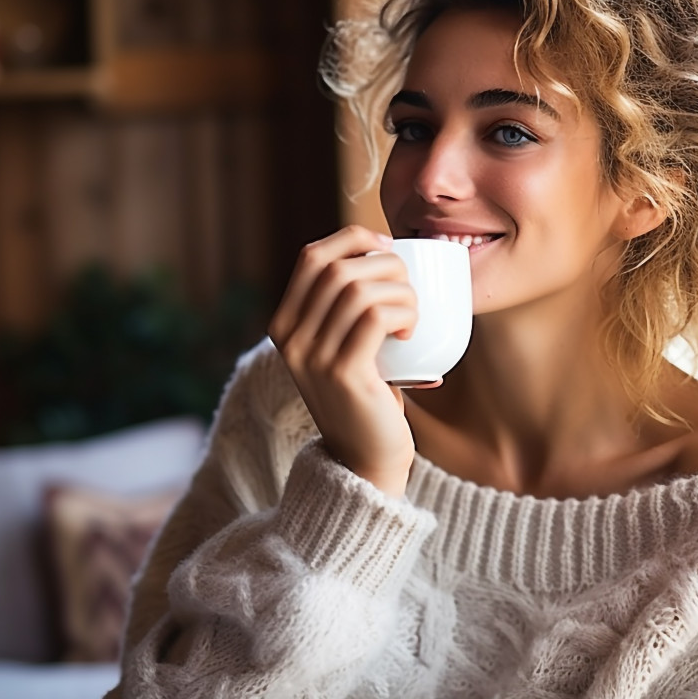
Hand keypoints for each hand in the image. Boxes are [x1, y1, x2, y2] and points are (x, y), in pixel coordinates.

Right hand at [267, 226, 418, 495]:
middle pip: (338, 267)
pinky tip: (410, 334)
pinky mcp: (342, 374)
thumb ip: (344, 310)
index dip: (353, 240)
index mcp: (285, 324)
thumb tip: (386, 253)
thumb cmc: (366, 396)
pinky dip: (402, 314)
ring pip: (359, 290)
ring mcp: (312, 357)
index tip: (387, 250)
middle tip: (408, 289)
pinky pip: (374, 318)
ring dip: (400, 293)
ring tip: (412, 316)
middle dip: (385, 265)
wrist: (364, 459)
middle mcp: (290, 338)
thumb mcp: (342, 347)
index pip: (312, 256)